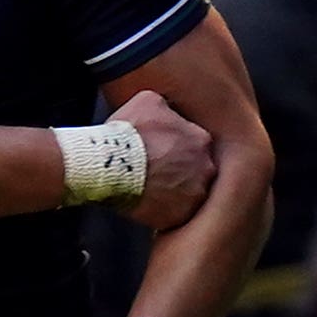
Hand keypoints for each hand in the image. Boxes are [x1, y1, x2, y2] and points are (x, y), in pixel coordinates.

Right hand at [110, 89, 219, 228]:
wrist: (110, 166)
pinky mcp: (180, 216)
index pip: (196, 144)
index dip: (177, 147)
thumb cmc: (128, 133)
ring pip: (188, 193)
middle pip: (196, 170)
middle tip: (157, 171)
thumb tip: (167, 109)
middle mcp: (206, 167)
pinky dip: (164, 210)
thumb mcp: (148, 100)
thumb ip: (166, 106)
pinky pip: (176, 214)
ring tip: (151, 189)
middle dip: (180, 170)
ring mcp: (195, 194)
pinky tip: (147, 203)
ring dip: (174, 191)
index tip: (163, 151)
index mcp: (201, 139)